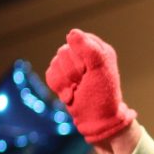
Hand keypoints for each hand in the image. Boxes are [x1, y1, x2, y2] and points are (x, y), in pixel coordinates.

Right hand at [46, 29, 136, 143]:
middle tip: (84, 83)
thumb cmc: (103, 96)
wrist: (96, 120)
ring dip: (65, 81)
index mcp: (99, 49)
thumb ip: (89, 49)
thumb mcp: (100, 71)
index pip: (77, 40)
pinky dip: (58, 86)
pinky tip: (70, 93)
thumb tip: (72, 33)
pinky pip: (50, 73)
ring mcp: (73, 66)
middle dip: (71, 72)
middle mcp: (85, 55)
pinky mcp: (63, 76)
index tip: (89, 71)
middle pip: (63, 52)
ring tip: (77, 90)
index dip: (80, 57)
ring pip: (55, 63)